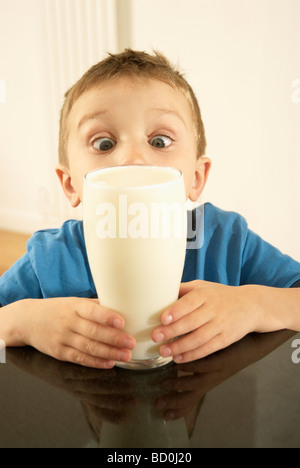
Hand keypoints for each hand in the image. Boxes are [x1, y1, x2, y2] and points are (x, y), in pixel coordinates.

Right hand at [13, 297, 135, 368]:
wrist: (27, 320)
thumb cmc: (57, 309)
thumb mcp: (73, 302)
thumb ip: (95, 306)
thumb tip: (121, 306)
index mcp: (74, 306)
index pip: (92, 311)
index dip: (106, 317)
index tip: (121, 322)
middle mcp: (68, 322)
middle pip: (93, 332)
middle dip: (114, 339)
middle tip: (131, 343)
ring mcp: (63, 338)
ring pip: (89, 347)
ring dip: (109, 353)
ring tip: (126, 355)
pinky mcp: (59, 353)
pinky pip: (80, 359)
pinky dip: (95, 362)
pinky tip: (109, 363)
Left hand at [152, 280, 262, 363]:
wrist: (251, 305)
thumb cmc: (220, 295)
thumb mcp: (204, 286)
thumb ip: (183, 289)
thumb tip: (159, 290)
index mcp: (205, 294)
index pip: (190, 302)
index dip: (176, 311)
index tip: (163, 318)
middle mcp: (213, 309)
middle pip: (191, 322)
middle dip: (172, 331)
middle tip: (155, 337)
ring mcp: (221, 325)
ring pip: (199, 338)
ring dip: (179, 346)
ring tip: (163, 351)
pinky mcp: (226, 339)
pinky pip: (208, 349)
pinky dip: (193, 355)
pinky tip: (179, 358)